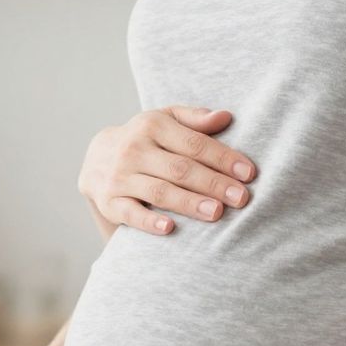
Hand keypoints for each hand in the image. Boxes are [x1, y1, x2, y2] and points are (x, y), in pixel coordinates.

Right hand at [78, 106, 256, 235]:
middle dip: (213, 183)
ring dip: (189, 203)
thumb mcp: (165, 120)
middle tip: (241, 198)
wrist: (95, 159)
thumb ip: (195, 119)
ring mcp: (120, 176)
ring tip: (217, 213)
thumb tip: (226, 117)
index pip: (195, 144)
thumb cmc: (144, 140)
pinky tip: (170, 228)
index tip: (249, 174)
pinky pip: (131, 213)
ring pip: (159, 191)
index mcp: (153, 125)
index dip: (224, 158)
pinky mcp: (109, 201)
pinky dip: (149, 221)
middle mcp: (134, 149)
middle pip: (180, 169)